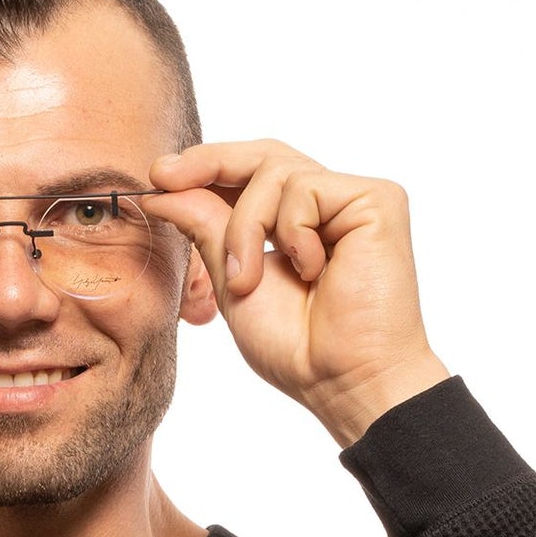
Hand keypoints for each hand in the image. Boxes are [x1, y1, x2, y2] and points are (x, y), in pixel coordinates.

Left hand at [143, 140, 449, 444]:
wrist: (342, 380)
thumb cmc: (297, 348)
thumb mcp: (232, 283)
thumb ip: (207, 230)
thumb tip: (164, 187)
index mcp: (299, 224)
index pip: (252, 175)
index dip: (207, 167)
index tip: (157, 176)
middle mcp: (331, 205)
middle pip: (264, 155)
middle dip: (209, 164)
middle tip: (163, 178)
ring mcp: (354, 201)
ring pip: (275, 173)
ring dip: (245, 230)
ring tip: (246, 282)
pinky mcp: (378, 201)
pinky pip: (307, 189)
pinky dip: (291, 233)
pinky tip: (312, 273)